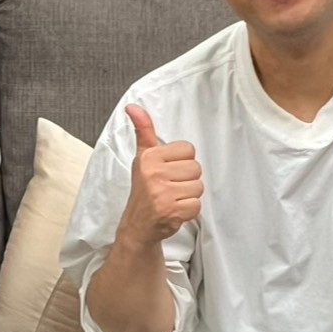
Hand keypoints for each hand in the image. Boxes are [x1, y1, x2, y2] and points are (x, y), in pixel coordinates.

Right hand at [118, 104, 202, 243]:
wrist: (137, 225)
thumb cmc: (144, 189)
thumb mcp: (143, 157)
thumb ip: (144, 131)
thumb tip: (134, 106)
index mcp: (149, 157)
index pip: (188, 150)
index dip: (182, 162)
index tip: (168, 171)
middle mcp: (154, 173)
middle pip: (196, 168)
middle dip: (187, 179)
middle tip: (171, 187)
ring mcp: (163, 193)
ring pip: (198, 187)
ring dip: (189, 195)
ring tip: (173, 198)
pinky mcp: (172, 211)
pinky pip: (197, 205)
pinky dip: (189, 210)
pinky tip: (175, 210)